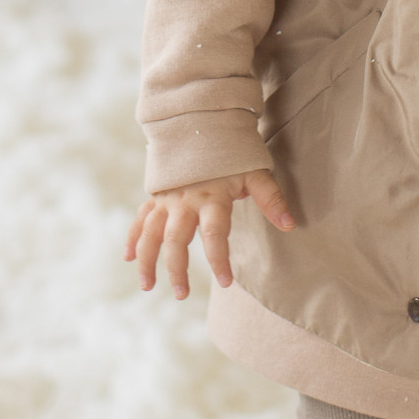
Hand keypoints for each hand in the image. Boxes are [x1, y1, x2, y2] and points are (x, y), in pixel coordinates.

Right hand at [125, 169, 293, 299]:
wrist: (202, 124)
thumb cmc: (232, 154)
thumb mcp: (255, 173)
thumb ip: (271, 199)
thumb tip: (290, 225)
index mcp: (211, 197)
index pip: (214, 233)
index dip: (219, 259)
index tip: (226, 282)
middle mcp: (185, 201)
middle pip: (175, 239)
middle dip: (176, 269)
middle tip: (181, 295)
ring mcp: (167, 199)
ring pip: (151, 233)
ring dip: (148, 259)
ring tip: (147, 286)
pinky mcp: (156, 197)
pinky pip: (141, 219)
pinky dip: (133, 237)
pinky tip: (128, 258)